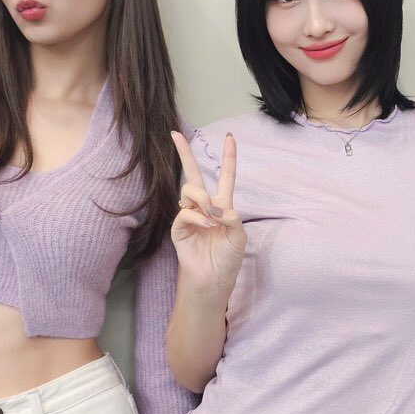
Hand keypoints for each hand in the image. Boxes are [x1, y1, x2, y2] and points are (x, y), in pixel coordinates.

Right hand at [170, 131, 246, 296]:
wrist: (214, 279)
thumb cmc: (228, 258)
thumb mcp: (239, 235)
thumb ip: (232, 216)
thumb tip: (214, 206)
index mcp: (223, 205)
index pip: (225, 176)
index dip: (228, 157)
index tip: (229, 137)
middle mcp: (204, 207)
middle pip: (193, 174)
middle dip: (184, 153)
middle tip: (175, 134)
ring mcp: (190, 215)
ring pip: (190, 190)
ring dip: (203, 199)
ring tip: (212, 218)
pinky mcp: (179, 227)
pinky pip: (185, 211)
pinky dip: (198, 217)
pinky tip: (207, 226)